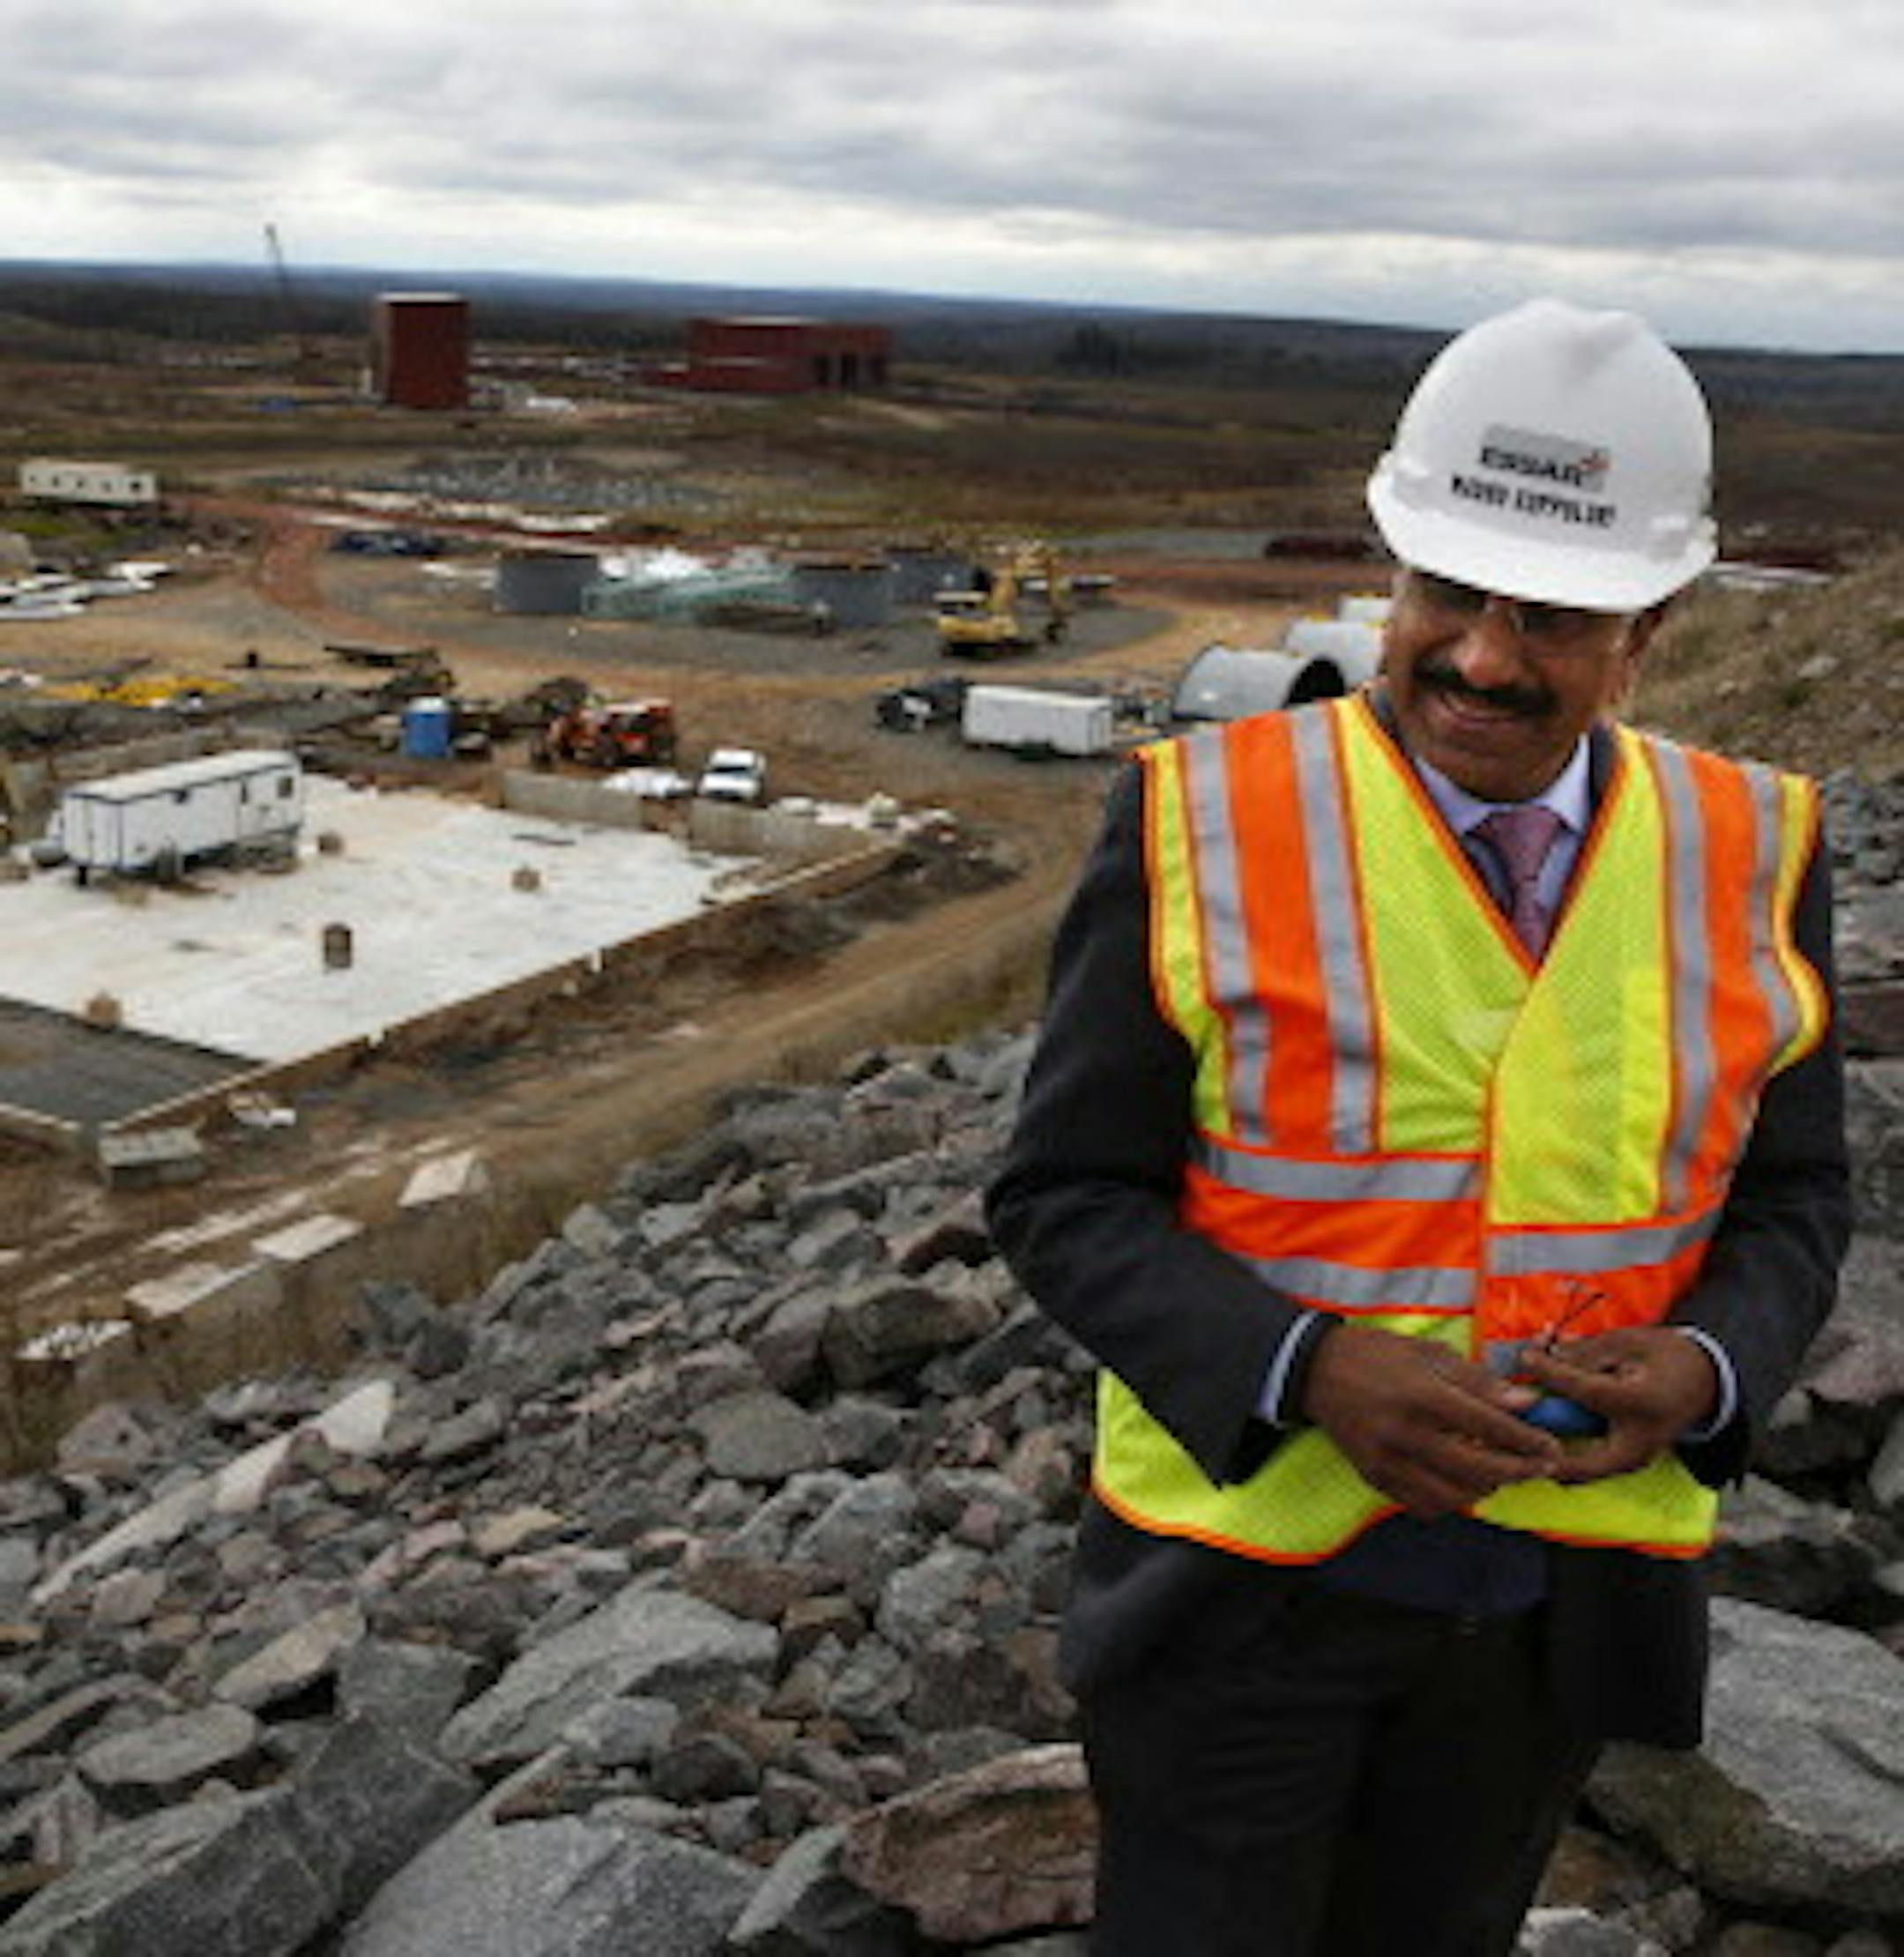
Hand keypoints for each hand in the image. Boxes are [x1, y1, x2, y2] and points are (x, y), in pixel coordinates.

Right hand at [1302, 1323, 1563, 1516]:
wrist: (1314, 1370)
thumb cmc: (1375, 1355)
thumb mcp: (1428, 1354)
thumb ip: (1478, 1382)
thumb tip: (1524, 1403)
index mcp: (1422, 1396)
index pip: (1489, 1426)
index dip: (1528, 1440)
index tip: (1551, 1446)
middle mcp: (1406, 1434)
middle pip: (1478, 1469)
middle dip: (1519, 1471)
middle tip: (1541, 1466)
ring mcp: (1388, 1461)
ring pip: (1454, 1496)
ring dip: (1486, 1488)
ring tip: (1500, 1472)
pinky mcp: (1375, 1477)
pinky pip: (1423, 1505)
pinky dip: (1450, 1501)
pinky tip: (1460, 1483)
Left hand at [1517, 1328, 1718, 1485]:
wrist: (1707, 1383)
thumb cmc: (1667, 1357)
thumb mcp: (1629, 1342)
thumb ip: (1586, 1352)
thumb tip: (1542, 1356)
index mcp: (1640, 1405)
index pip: (1582, 1391)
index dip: (1548, 1372)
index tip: (1523, 1357)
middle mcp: (1637, 1445)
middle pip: (1575, 1464)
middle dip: (1539, 1451)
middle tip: (1508, 1430)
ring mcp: (1633, 1461)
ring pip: (1579, 1470)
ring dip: (1548, 1451)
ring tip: (1522, 1425)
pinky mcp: (1626, 1463)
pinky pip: (1587, 1462)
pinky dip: (1563, 1449)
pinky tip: (1543, 1425)